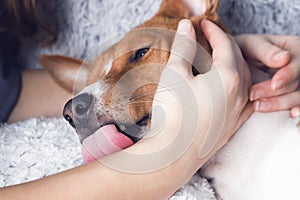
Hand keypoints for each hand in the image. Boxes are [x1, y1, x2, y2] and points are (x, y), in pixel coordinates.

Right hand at [115, 19, 252, 178]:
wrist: (173, 154)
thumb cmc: (172, 113)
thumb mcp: (174, 74)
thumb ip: (183, 48)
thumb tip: (186, 26)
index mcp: (228, 77)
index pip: (225, 44)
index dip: (213, 31)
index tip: (203, 24)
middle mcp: (239, 93)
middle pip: (237, 58)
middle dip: (224, 44)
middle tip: (209, 38)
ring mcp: (239, 111)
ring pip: (243, 78)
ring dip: (232, 63)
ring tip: (217, 59)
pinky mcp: (234, 124)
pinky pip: (243, 98)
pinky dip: (237, 85)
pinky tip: (228, 86)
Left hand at [236, 35, 299, 117]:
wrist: (235, 61)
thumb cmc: (244, 49)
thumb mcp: (252, 45)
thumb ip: (266, 51)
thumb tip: (284, 58)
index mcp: (293, 48)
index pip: (296, 63)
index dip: (287, 75)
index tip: (274, 84)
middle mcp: (298, 66)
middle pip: (296, 82)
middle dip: (275, 92)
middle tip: (253, 95)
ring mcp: (295, 82)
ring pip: (297, 97)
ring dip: (279, 103)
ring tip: (258, 106)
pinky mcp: (289, 95)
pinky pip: (296, 104)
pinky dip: (296, 110)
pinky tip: (291, 115)